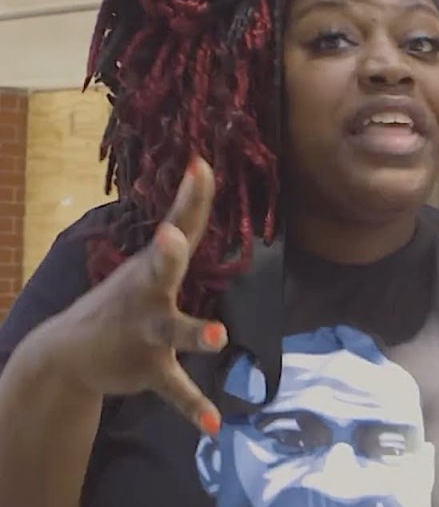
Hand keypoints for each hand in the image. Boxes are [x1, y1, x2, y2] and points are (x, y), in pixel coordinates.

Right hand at [31, 157, 225, 435]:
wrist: (68, 354)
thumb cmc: (122, 302)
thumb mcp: (147, 267)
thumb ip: (180, 229)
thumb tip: (202, 171)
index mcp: (153, 269)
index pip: (179, 226)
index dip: (191, 197)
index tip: (202, 165)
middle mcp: (149, 295)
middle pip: (161, 270)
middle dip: (166, 253)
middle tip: (170, 238)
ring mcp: (146, 332)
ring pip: (173, 331)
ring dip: (195, 332)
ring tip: (218, 336)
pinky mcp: (149, 369)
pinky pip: (176, 390)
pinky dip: (195, 409)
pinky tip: (216, 426)